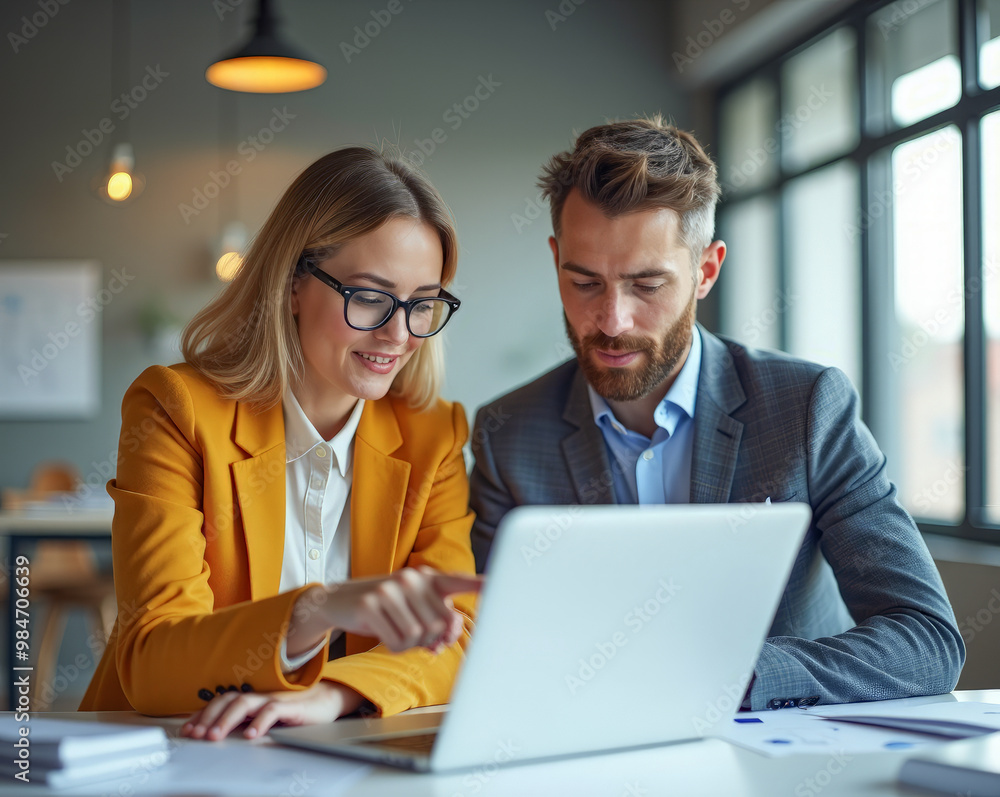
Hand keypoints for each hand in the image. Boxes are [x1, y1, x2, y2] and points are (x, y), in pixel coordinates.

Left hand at [180, 681, 363, 740]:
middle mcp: (259, 694)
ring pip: (245, 703)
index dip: (202, 714)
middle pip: (228, 699)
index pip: (221, 701)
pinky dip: (260, 722)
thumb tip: (217, 734)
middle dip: (208, 717)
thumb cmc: (294, 710)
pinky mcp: (292, 705)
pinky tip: (251, 735)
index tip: (188, 730)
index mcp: (251, 697)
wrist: (327, 700)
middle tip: (195, 735)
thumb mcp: (264, 717)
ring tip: (214, 737)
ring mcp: (274, 698)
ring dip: (226, 720)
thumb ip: (244, 721)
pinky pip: (273, 710)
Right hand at [287, 566, 482, 657]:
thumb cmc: (386, 606)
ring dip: (410, 644)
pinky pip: (398, 642)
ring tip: (397, 631)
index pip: (457, 581)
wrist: (341, 601)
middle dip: (432, 639)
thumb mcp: (412, 609)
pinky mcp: (372, 604)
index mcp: (427, 578)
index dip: (478, 585)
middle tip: (418, 637)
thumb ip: (436, 621)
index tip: (497, 585)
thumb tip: (446, 638)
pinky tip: (385, 635)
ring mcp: (391, 589)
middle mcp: (412, 578)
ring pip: (420, 635)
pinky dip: (394, 647)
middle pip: (440, 624)